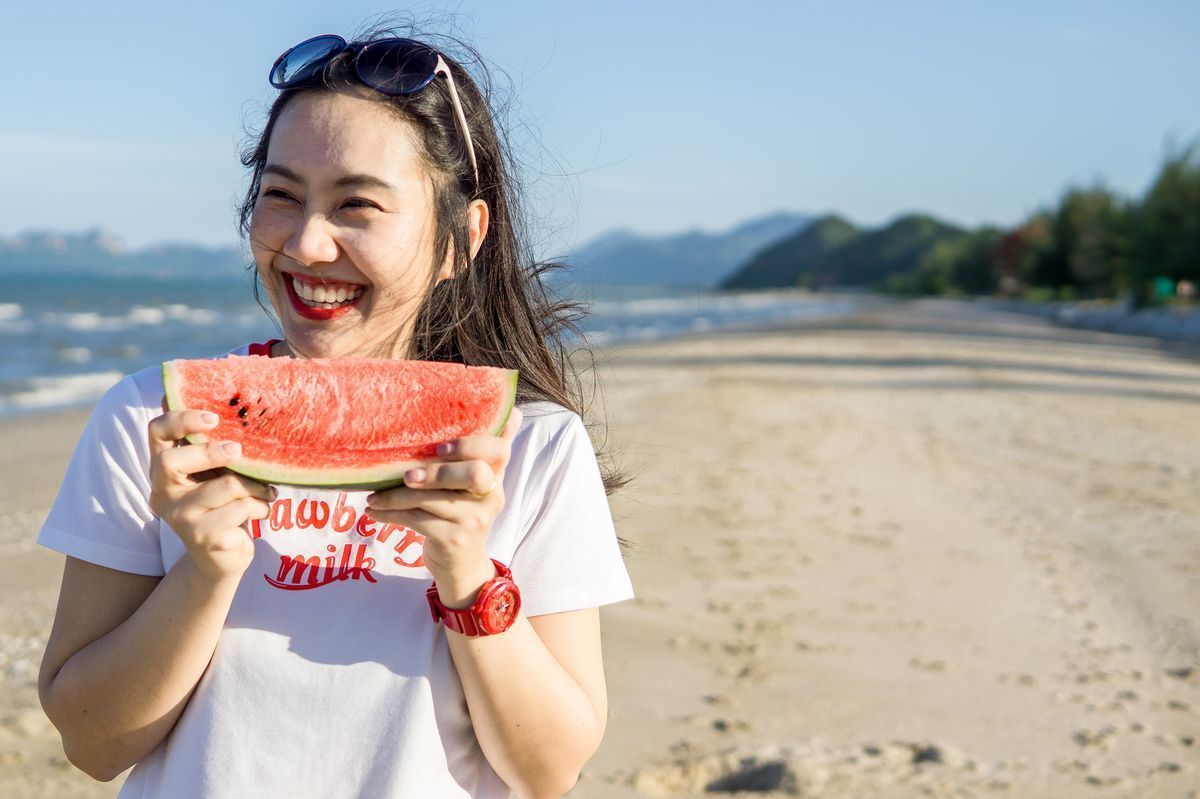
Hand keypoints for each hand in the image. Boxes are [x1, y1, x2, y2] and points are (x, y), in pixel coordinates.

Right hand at [148, 399, 272, 581]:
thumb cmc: (222, 506)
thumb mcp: (215, 474)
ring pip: (224, 485)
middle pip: (171, 462)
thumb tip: (239, 412)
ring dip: (255, 485)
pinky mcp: (202, 537)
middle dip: (210, 451)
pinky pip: (241, 508)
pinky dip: (261, 506)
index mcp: (163, 469)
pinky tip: (262, 511)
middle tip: (239, 450)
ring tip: (265, 490)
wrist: (222, 559)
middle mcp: (163, 493)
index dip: (180, 419)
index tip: (214, 417)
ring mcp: (180, 518)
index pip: (155, 433)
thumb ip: (216, 450)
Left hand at [366, 408, 522, 605]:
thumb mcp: (475, 484)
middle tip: (407, 473)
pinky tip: (376, 511)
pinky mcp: (455, 539)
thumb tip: (514, 410)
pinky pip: (418, 520)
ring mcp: (475, 519)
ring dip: (397, 496)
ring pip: (433, 499)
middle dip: (438, 470)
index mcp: (496, 474)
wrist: (462, 567)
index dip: (472, 443)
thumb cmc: (461, 514)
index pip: (500, 450)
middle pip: (475, 473)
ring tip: (374, 496)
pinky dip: (392, 514)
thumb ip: (482, 451)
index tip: (441, 446)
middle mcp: (492, 495)